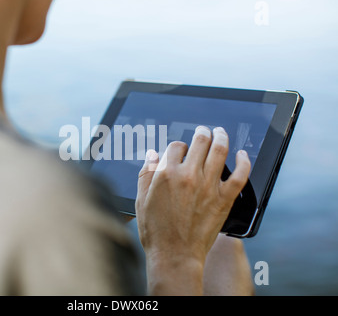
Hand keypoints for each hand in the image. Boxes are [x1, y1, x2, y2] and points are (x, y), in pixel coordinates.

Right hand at [136, 126, 250, 294]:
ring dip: (221, 136)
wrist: (175, 255)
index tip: (180, 151)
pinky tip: (242, 154)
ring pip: (220, 151)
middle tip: (203, 130)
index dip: (178, 146)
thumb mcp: (142, 200)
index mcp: (167, 174)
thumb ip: (146, 174)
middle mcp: (189, 175)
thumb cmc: (156, 232)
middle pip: (200, 142)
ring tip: (221, 132)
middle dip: (202, 133)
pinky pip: (240, 175)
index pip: (176, 146)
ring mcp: (208, 186)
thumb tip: (152, 155)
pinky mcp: (224, 198)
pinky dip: (244, 161)